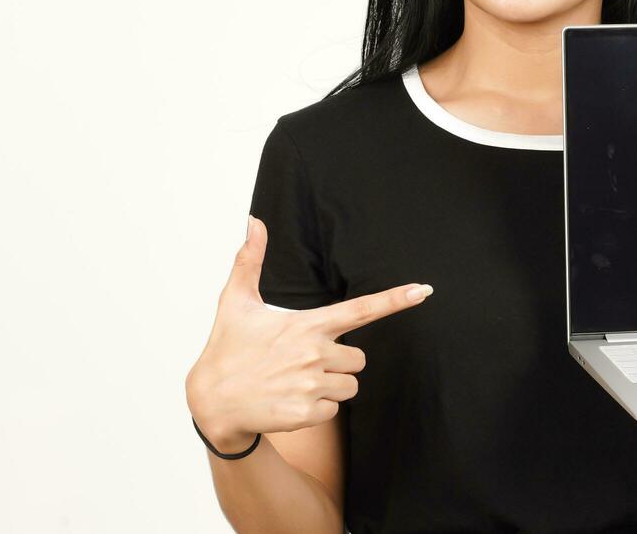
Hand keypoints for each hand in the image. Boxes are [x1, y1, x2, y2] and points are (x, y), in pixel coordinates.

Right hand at [185, 216, 432, 447]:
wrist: (212, 402)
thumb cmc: (227, 348)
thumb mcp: (236, 302)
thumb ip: (251, 261)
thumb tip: (254, 222)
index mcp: (307, 324)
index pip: (362, 309)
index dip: (396, 299)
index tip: (424, 291)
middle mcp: (315, 353)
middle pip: (359, 358)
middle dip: (339, 361)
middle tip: (303, 362)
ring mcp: (312, 384)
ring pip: (350, 386)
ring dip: (330, 386)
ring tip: (295, 382)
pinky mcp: (307, 413)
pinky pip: (334, 411)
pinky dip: (317, 409)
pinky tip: (290, 401)